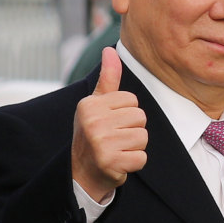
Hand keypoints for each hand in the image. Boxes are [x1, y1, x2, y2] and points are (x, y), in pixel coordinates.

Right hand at [70, 47, 146, 198]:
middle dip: (132, 130)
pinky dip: (134, 163)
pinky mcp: (110, 162)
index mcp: (90, 104)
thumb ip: (107, 79)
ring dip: (134, 147)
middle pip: (140, 117)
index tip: (111, 123)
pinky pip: (141, 158)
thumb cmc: (93, 133)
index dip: (127, 113)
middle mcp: (93, 121)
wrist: (81, 172)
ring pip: (143, 137)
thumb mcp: (96, 104)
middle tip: (115, 139)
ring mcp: (100, 142)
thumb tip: (110, 50)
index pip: (132, 100)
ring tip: (117, 150)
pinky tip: (119, 162)